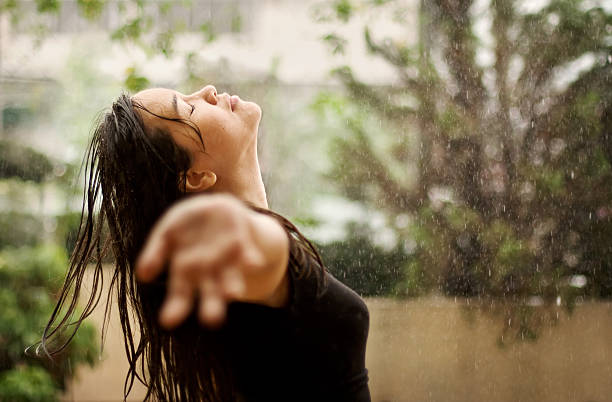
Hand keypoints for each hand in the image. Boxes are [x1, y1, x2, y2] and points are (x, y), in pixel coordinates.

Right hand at [135, 194, 288, 328]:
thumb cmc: (187, 224)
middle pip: (210, 292)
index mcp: (187, 270)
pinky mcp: (243, 245)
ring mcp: (228, 260)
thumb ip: (156, 252)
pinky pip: (248, 254)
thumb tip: (142, 275)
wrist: (217, 209)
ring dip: (233, 286)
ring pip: (231, 278)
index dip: (176, 307)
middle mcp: (209, 271)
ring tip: (233, 294)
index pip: (181, 293)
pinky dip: (251, 260)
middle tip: (212, 320)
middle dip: (212, 306)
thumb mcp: (167, 232)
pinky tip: (255, 264)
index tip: (168, 322)